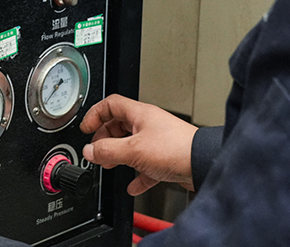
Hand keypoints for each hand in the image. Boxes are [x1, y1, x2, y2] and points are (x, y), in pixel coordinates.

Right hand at [80, 94, 197, 195]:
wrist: (203, 164)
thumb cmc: (175, 149)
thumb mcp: (133, 149)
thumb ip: (108, 150)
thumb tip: (90, 150)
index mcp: (140, 114)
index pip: (110, 104)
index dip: (95, 114)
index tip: (86, 128)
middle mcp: (149, 124)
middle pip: (119, 125)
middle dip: (105, 139)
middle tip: (97, 150)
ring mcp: (158, 140)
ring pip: (131, 145)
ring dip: (118, 156)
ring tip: (110, 165)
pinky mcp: (166, 157)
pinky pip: (145, 164)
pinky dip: (136, 174)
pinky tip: (133, 185)